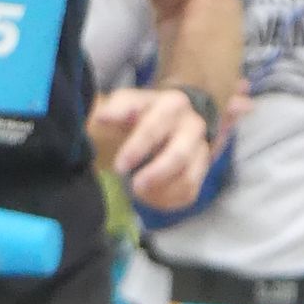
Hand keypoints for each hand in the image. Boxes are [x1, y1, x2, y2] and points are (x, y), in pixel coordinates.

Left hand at [88, 85, 220, 211]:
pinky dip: (167, 200)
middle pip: (179, 156)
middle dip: (155, 174)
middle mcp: (193, 127)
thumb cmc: (141, 114)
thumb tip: (102, 117)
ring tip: (138, 191)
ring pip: (187, 179)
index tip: (119, 166)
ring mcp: (200, 150)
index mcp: (173, 105)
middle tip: (134, 187)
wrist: (168, 123)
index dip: (137, 148)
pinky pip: (188, 193)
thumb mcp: (127, 103)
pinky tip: (149, 195)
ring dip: (160, 191)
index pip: (156, 128)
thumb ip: (115, 109)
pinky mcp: (200, 172)